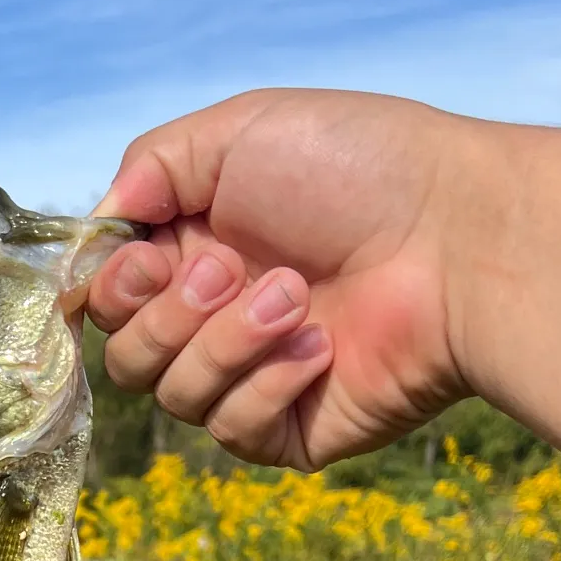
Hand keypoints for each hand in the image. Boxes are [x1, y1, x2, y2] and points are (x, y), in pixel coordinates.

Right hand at [89, 89, 480, 470]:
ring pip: (174, 395)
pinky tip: (322, 346)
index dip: (109, 288)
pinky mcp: (291, 428)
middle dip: (167, 314)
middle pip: (126, 356)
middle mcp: (216, 318)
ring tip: (297, 296)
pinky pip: (233, 430)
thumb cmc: (359, 170)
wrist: (461, 240)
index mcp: (196, 249)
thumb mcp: (239, 130)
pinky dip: (268, 384)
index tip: (144, 260)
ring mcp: (252, 376)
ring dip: (227, 341)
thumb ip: (149, 167)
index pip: (108, 299)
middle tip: (230, 268)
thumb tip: (98, 232)